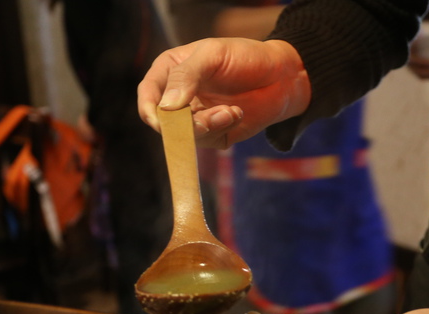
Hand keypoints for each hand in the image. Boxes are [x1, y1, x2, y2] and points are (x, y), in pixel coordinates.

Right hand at [137, 37, 310, 148]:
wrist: (280, 77)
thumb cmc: (245, 57)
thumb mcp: (213, 55)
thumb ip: (187, 76)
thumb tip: (166, 106)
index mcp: (169, 71)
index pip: (148, 94)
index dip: (150, 110)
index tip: (162, 121)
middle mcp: (177, 97)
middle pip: (164, 122)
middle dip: (186, 124)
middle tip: (212, 117)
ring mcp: (194, 117)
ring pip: (186, 136)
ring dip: (210, 126)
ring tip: (232, 110)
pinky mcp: (213, 134)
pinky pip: (207, 143)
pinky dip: (222, 129)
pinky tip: (236, 113)